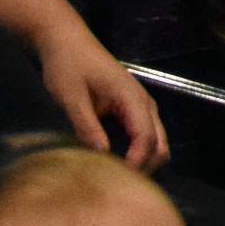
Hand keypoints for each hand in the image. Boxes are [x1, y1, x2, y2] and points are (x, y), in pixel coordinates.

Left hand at [33, 23, 168, 169]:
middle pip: (159, 140)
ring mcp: (138, 102)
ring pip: (155, 137)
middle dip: (146, 164)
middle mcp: (142, 101)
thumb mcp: (71, 97)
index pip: (146, 136)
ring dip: (143, 158)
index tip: (119, 181)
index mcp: (131, 97)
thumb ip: (86, 126)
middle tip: (120, 186)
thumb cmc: (67, 65)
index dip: (137, 161)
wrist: (65, 40)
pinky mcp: (129, 105)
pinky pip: (143, 132)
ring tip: (119, 177)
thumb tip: (102, 156)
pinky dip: (137, 149)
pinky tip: (117, 161)